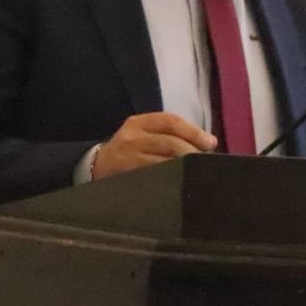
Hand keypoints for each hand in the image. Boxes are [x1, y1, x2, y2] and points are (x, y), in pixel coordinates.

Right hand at [91, 112, 216, 180]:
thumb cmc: (128, 151)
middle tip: (206, 162)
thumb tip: (205, 144)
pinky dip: (171, 180)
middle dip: (192, 152)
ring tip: (197, 173)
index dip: (193, 131)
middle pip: (170, 142)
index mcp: (139, 122)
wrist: (95, 167)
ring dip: (184, 168)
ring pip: (164, 161)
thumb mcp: (141, 134)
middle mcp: (132, 136)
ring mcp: (128, 157)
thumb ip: (167, 135)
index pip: (170, 121)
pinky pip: (155, 178)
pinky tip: (180, 183)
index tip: (210, 143)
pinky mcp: (127, 176)